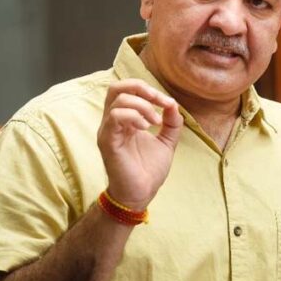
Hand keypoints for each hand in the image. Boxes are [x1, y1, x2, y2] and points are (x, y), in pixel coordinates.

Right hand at [97, 79, 182, 210]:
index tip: (168, 104)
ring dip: (142, 106)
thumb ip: (171, 123)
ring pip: (117, 99)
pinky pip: (115, 116)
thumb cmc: (149, 170)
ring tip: (155, 122)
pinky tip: (146, 128)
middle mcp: (113, 122)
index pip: (129, 90)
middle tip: (159, 101)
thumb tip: (173, 104)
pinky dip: (134, 116)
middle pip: (117, 87)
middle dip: (141, 88)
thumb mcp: (166, 142)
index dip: (150, 90)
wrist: (141, 194)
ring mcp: (108, 130)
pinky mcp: (107, 141)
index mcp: (125, 119)